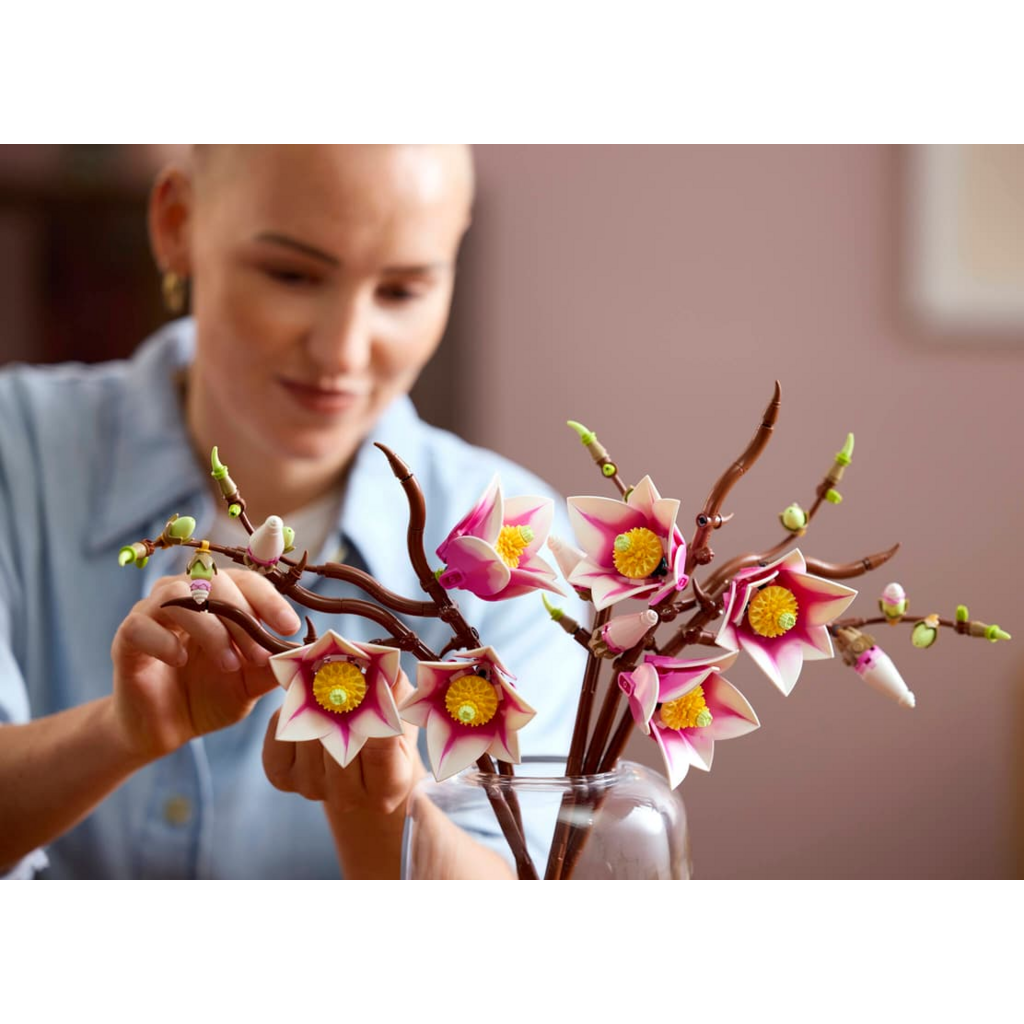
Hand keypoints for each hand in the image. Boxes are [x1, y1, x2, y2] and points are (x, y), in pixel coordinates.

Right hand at [110, 568, 300, 761]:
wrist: (166, 729)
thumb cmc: (210, 695)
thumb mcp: (250, 683)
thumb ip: (274, 665)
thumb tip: (307, 651)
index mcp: (221, 598)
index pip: (248, 581)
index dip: (271, 600)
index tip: (290, 627)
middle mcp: (186, 594)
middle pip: (216, 582)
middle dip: (244, 618)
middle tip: (259, 656)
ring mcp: (153, 612)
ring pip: (179, 596)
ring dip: (211, 629)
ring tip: (228, 664)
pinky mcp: (126, 636)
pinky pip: (140, 624)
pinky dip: (164, 640)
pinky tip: (179, 661)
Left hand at [263, 671, 424, 878]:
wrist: (359, 767)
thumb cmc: (387, 734)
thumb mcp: (401, 712)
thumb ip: (394, 691)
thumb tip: (380, 664)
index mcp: (388, 787)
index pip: (379, 745)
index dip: (374, 707)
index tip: (373, 677)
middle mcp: (348, 797)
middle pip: (338, 741)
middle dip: (339, 700)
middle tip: (342, 670)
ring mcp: (312, 788)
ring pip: (308, 735)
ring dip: (314, 702)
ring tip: (325, 681)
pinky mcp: (282, 777)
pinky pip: (280, 733)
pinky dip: (290, 711)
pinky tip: (306, 703)